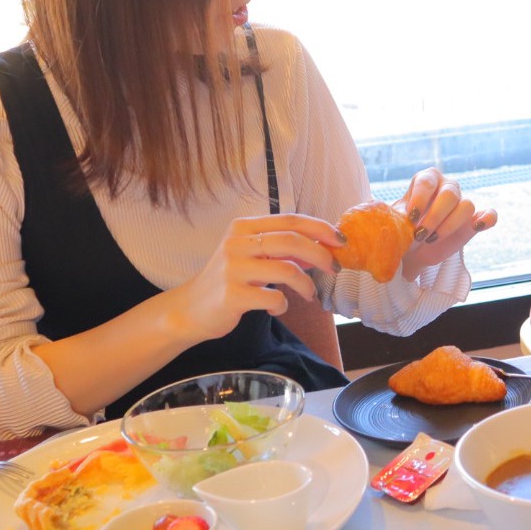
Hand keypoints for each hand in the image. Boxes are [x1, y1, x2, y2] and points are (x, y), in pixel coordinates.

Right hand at [172, 214, 340, 341]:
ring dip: (306, 284)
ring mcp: (233, 268)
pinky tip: (277, 309)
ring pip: (287, 269)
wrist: (190, 309)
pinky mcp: (232, 295)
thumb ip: (282, 250)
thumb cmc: (228, 281)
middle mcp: (237, 243)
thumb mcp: (252, 257)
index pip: (290, 220)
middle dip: (321, 254)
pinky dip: (284, 305)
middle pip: (291, 240)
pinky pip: (274, 298)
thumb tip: (321, 247)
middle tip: (334, 269)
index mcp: (244, 228)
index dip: (320, 228)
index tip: (340, 241)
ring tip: (308, 295)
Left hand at [396, 167, 496, 276]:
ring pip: (467, 205)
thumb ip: (398, 215)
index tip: (411, 218)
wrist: (412, 252)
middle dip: (435, 216)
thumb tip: (397, 213)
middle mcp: (446, 187)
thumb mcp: (396, 222)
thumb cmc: (402, 232)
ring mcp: (462, 203)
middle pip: (449, 194)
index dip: (420, 199)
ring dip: (450, 225)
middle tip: (420, 234)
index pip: (427, 181)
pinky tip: (478, 226)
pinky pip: (489, 214)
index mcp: (426, 180)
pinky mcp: (474, 221)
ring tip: (432, 239)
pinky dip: (487, 218)